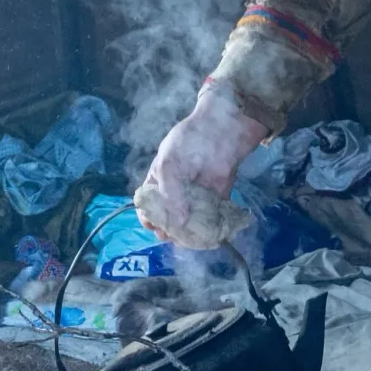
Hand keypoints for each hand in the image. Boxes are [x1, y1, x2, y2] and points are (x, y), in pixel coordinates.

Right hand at [136, 86, 269, 244]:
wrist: (222, 132)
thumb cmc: (187, 143)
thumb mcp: (168, 165)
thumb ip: (170, 194)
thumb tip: (179, 221)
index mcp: (158, 182)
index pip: (148, 205)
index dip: (148, 217)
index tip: (152, 225)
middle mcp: (176, 194)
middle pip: (168, 218)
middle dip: (168, 230)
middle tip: (171, 235)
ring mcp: (196, 199)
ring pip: (189, 223)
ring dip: (188, 234)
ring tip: (189, 238)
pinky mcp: (216, 202)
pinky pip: (211, 220)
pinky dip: (210, 230)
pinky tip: (209, 236)